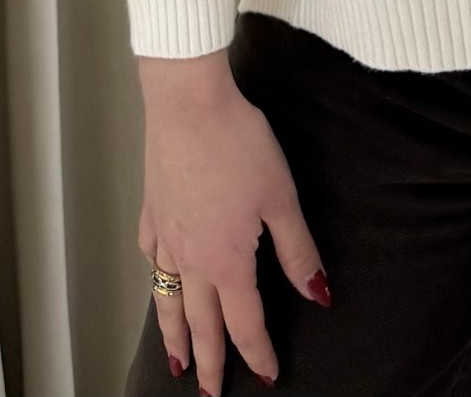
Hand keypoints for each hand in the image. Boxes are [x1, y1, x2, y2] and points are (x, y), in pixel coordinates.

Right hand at [136, 53, 330, 393]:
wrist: (189, 102)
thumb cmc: (238, 143)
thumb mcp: (282, 198)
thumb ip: (298, 251)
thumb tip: (317, 294)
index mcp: (226, 261)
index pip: (245, 322)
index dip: (258, 353)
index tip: (268, 375)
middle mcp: (191, 259)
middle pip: (201, 323)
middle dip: (210, 362)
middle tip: (211, 392)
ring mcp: (166, 236)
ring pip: (168, 300)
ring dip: (174, 336)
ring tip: (177, 363)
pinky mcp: (153, 210)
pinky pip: (153, 258)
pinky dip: (157, 280)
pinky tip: (159, 279)